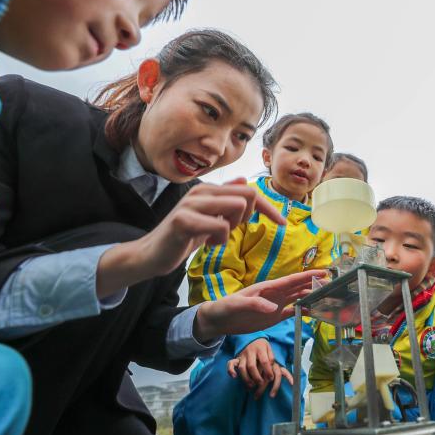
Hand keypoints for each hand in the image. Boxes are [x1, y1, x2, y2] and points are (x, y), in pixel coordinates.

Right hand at [96, 179, 286, 296]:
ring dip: (232, 228)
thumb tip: (244, 180)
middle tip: (229, 229)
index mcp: (210, 190)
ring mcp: (191, 204)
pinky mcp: (183, 220)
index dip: (269, 207)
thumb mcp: (210, 218)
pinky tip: (205, 244)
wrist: (153, 254)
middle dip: (247, 217)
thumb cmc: (184, 237)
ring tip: (216, 237)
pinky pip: (219, 227)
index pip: (249, 191)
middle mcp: (201, 191)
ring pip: (237, 207)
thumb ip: (226, 200)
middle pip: (247, 195)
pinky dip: (219, 240)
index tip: (282, 223)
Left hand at [194, 269, 326, 341]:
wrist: (219, 320)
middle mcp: (275, 294)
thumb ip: (255, 304)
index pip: (291, 280)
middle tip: (332, 285)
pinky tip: (313, 312)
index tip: (323, 272)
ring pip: (298, 298)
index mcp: (268, 287)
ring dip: (311, 297)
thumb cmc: (226, 307)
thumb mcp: (238, 304)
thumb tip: (274, 308)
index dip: (307, 276)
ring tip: (326, 298)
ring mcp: (276, 305)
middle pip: (298, 287)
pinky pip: (292, 312)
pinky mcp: (274, 316)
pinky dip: (303, 311)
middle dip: (314, 284)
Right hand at [227, 338, 292, 398]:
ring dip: (246, 378)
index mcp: (260, 349)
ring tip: (251, 385)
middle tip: (261, 384)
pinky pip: (230, 364)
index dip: (268, 371)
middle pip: (251, 366)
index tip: (271, 378)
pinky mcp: (237, 358)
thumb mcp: (269, 348)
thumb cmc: (262, 346)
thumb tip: (272, 367)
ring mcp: (242, 355)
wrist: (251, 336)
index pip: (264, 361)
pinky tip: (234, 377)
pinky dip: (230, 371)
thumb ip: (271, 357)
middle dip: (256, 377)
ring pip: (242, 368)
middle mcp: (250, 352)